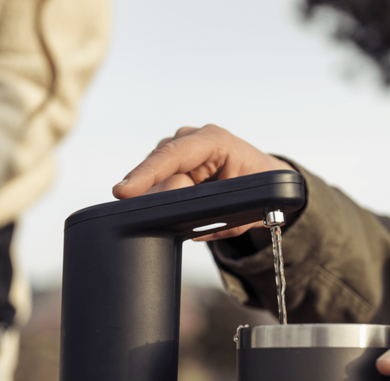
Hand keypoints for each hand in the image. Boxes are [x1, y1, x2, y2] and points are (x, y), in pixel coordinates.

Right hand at [112, 125, 294, 239]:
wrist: (266, 176)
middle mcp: (195, 138)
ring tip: (171, 212)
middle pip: (159, 166)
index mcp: (216, 141)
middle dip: (151, 192)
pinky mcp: (176, 159)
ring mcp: (183, 146)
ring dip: (159, 196)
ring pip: (157, 175)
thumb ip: (220, 221)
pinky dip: (160, 196)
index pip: (173, 155)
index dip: (146, 174)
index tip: (123, 192)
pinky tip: (166, 206)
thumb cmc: (259, 187)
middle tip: (148, 216)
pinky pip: (159, 180)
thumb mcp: (246, 209)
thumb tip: (191, 233)